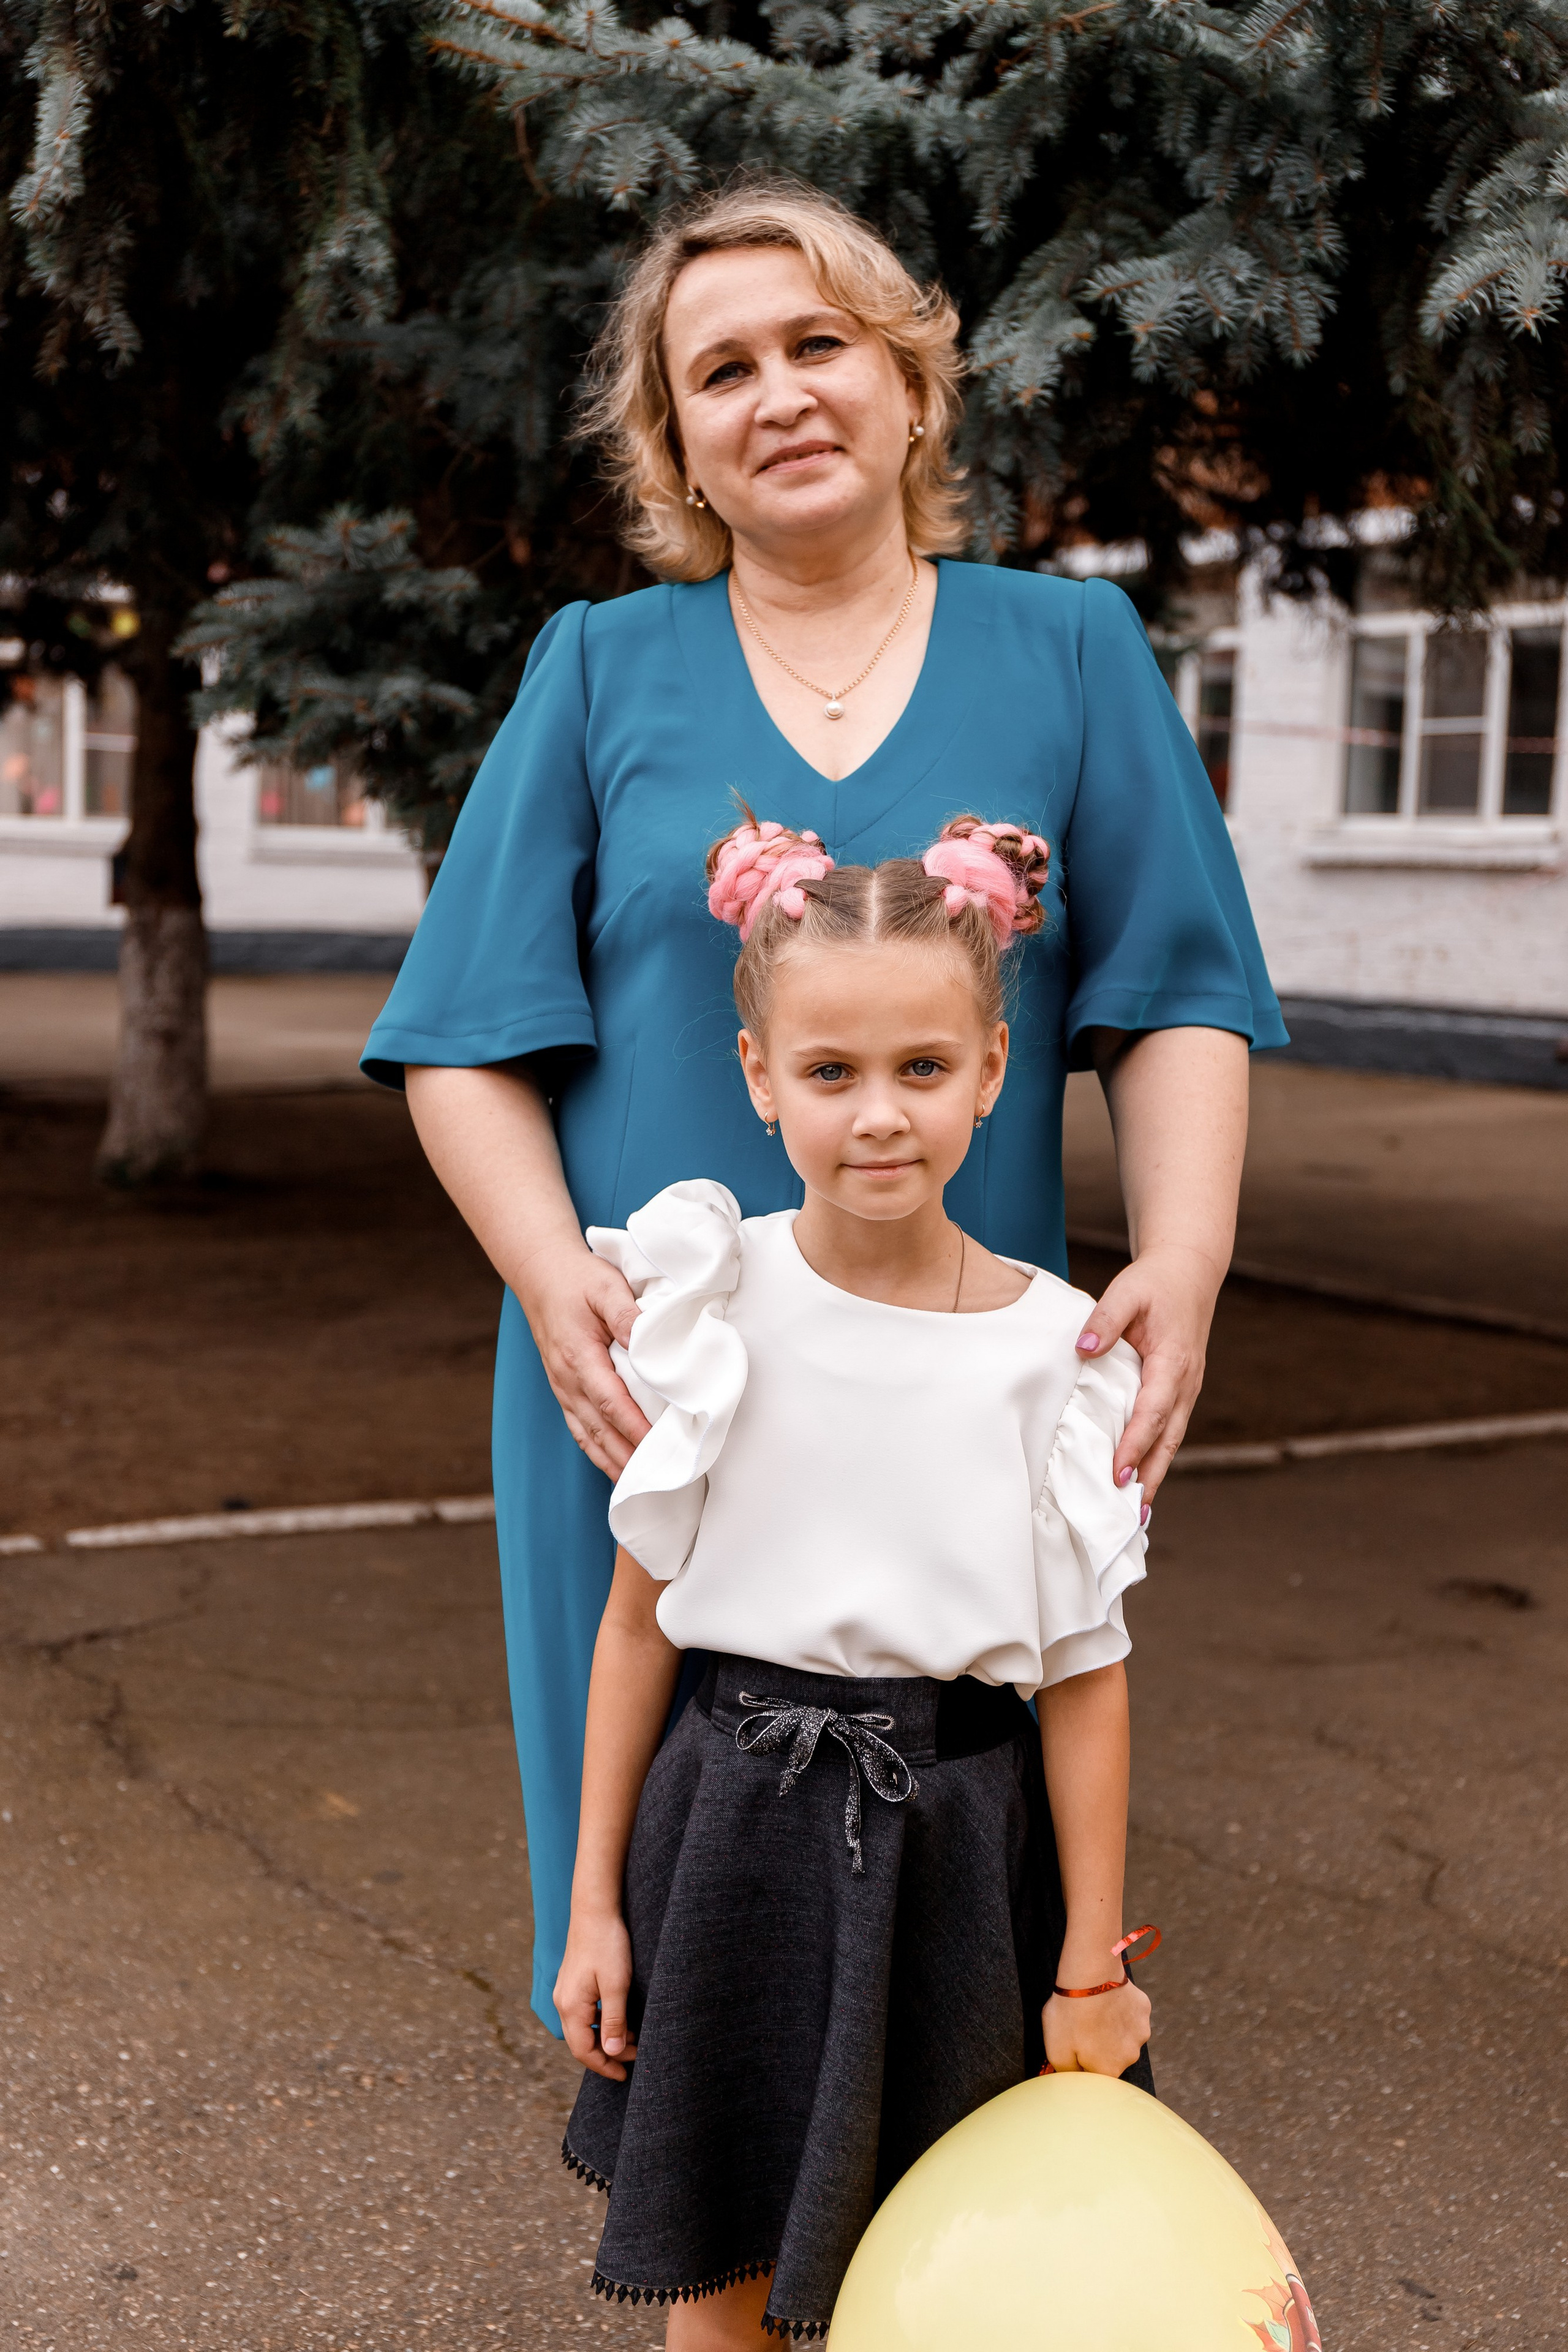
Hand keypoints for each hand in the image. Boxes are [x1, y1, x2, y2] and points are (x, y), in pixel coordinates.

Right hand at [515, 1241, 650, 1478]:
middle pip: (599, 1429)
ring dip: (612, 1462)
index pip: (611, 1402)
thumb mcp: (606, 1286)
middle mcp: (567, 1379)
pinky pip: (579, 1428)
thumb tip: (647, 1343)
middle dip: (627, 1457)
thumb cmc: (578, 1278)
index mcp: (579, 1356)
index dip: (635, 1429)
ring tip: (638, 1487)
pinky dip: (596, 1451)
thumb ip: (627, 1314)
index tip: (659, 1448)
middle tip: (658, 1481)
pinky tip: (613, 1465)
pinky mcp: (563, 1388)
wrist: (541, 1272)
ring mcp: (562, 1387)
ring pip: (588, 1435)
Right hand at [554, 1906, 638, 2080]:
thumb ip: (613, 2021)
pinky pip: (583, 2014)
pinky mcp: (572, 1982)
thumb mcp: (616, 1985)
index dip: (604, 2066)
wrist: (595, 1909)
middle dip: (607, 2054)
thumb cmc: (607, 1944)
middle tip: (635, 2056)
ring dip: (605, 2038)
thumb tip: (611, 2053)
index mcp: (571, 2007)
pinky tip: (619, 2017)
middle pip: (581, 2043)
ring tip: (632, 2038)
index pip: (583, 2051)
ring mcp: (565, 1991)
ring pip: (582, 2028)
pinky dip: (600, 2022)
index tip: (625, 2075)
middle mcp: (563, 2002)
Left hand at [1042, 1979, 1150, 2077]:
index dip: (1082, 2059)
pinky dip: (1121, 2009)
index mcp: (1109, 2070)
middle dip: (1099, 2046)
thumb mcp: (1055, 2051)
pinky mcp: (1144, 2009)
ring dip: (1112, 2028)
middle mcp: (1131, 2056)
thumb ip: (1067, 2072)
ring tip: (1095, 2011)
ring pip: (1124, 2035)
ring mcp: (1141, 2031)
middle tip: (1083, 2026)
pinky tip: (1108, 1999)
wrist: (1090, 1975)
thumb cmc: (1071, 2013)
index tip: (1074, 2043)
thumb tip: (1074, 2077)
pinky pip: (1131, 2015)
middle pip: (1112, 2056)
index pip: (1095, 2075)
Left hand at [1074, 1239, 1222, 1500]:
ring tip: (1135, 1511)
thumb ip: (1104, 1320)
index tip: (1117, 1472)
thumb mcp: (1126, 1290)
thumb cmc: (1155, 1282)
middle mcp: (1186, 1382)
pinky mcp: (1180, 1390)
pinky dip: (1156, 1455)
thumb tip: (1082, 1350)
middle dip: (1148, 1475)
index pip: (1153, 1411)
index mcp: (1173, 1361)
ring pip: (1171, 1439)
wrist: (1188, 1271)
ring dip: (1154, 1473)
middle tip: (1128, 1512)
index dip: (1135, 1444)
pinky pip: (1169, 1429)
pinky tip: (1140, 1477)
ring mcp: (1187, 1388)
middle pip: (1168, 1439)